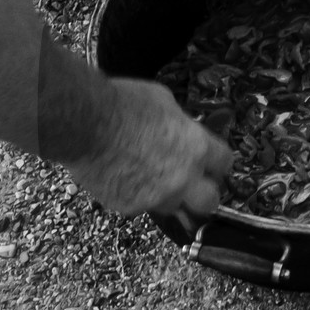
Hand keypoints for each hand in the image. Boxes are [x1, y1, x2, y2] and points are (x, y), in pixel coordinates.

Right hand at [64, 77, 232, 218]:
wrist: (84, 124)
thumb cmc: (123, 104)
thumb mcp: (163, 101)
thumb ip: (179, 124)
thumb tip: (181, 130)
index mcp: (196, 148)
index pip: (224, 164)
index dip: (217, 163)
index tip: (211, 163)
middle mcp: (182, 178)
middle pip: (210, 202)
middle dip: (204, 194)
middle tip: (193, 185)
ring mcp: (156, 197)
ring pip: (173, 208)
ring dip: (168, 196)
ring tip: (149, 177)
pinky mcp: (129, 208)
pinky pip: (140, 206)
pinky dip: (135, 195)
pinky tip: (121, 176)